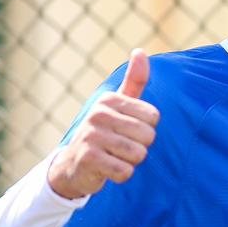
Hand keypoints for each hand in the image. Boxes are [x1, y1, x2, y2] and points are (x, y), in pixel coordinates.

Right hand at [48, 50, 159, 199]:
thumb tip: (140, 51)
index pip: (154, 117)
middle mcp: (99, 114)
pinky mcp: (88, 159)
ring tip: (114, 157)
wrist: (73, 166)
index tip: (128, 131)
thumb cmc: (104, 133)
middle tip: (121, 148)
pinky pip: (125, 171)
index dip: (146, 130)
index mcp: (109, 100)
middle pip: (148, 136)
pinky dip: (122, 175)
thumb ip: (134, 82)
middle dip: (141, 147)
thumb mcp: (118, 106)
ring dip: (131, 162)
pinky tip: (108, 169)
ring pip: (138, 154)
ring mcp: (91, 136)